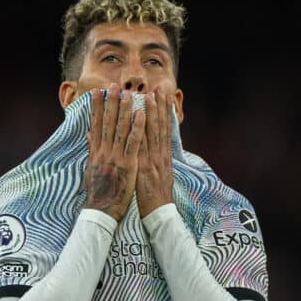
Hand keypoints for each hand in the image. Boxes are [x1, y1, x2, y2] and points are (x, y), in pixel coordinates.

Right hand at [84, 84, 145, 220]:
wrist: (102, 210)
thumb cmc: (98, 192)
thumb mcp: (91, 169)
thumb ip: (92, 150)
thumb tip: (89, 135)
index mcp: (96, 152)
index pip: (96, 125)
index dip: (97, 108)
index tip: (97, 93)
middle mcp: (104, 152)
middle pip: (108, 123)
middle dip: (111, 103)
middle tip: (114, 86)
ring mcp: (116, 157)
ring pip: (121, 129)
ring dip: (125, 110)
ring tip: (129, 93)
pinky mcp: (129, 164)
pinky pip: (134, 142)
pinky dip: (138, 127)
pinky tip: (142, 114)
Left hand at [136, 87, 173, 217]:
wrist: (159, 212)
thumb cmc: (156, 196)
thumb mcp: (159, 175)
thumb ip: (156, 160)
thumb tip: (157, 150)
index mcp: (163, 156)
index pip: (164, 129)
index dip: (164, 111)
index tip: (162, 96)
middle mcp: (160, 154)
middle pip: (160, 126)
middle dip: (159, 106)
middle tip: (158, 88)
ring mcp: (153, 159)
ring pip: (152, 132)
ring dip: (150, 113)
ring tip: (148, 95)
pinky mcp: (144, 166)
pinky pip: (141, 145)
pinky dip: (139, 131)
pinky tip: (136, 119)